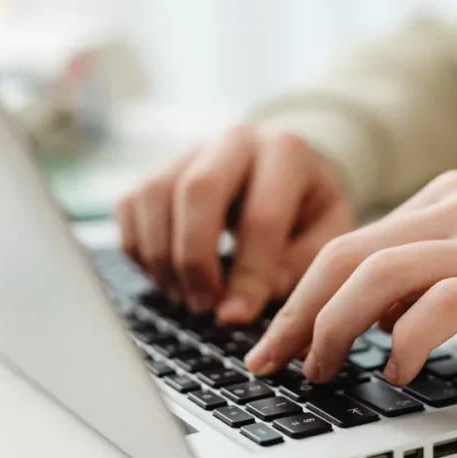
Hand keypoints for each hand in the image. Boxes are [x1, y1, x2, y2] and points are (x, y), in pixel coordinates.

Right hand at [117, 125, 354, 321]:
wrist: (283, 173)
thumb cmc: (307, 211)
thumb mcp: (326, 235)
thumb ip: (299, 266)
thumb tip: (250, 297)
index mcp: (287, 152)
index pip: (261, 216)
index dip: (248, 274)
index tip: (237, 316)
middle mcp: (235, 140)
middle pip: (197, 190)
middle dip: (195, 259)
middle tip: (204, 305)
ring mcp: (191, 149)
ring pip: (154, 195)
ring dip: (163, 258)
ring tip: (187, 297)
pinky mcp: (158, 167)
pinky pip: (130, 206)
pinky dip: (140, 250)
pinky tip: (168, 277)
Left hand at [244, 170, 456, 384]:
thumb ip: (418, 277)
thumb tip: (353, 316)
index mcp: (443, 198)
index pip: (348, 243)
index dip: (300, 295)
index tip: (275, 340)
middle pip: (348, 255)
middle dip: (299, 313)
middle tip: (275, 359)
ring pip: (381, 275)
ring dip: (337, 328)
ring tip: (325, 369)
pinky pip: (440, 305)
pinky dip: (405, 341)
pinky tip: (396, 370)